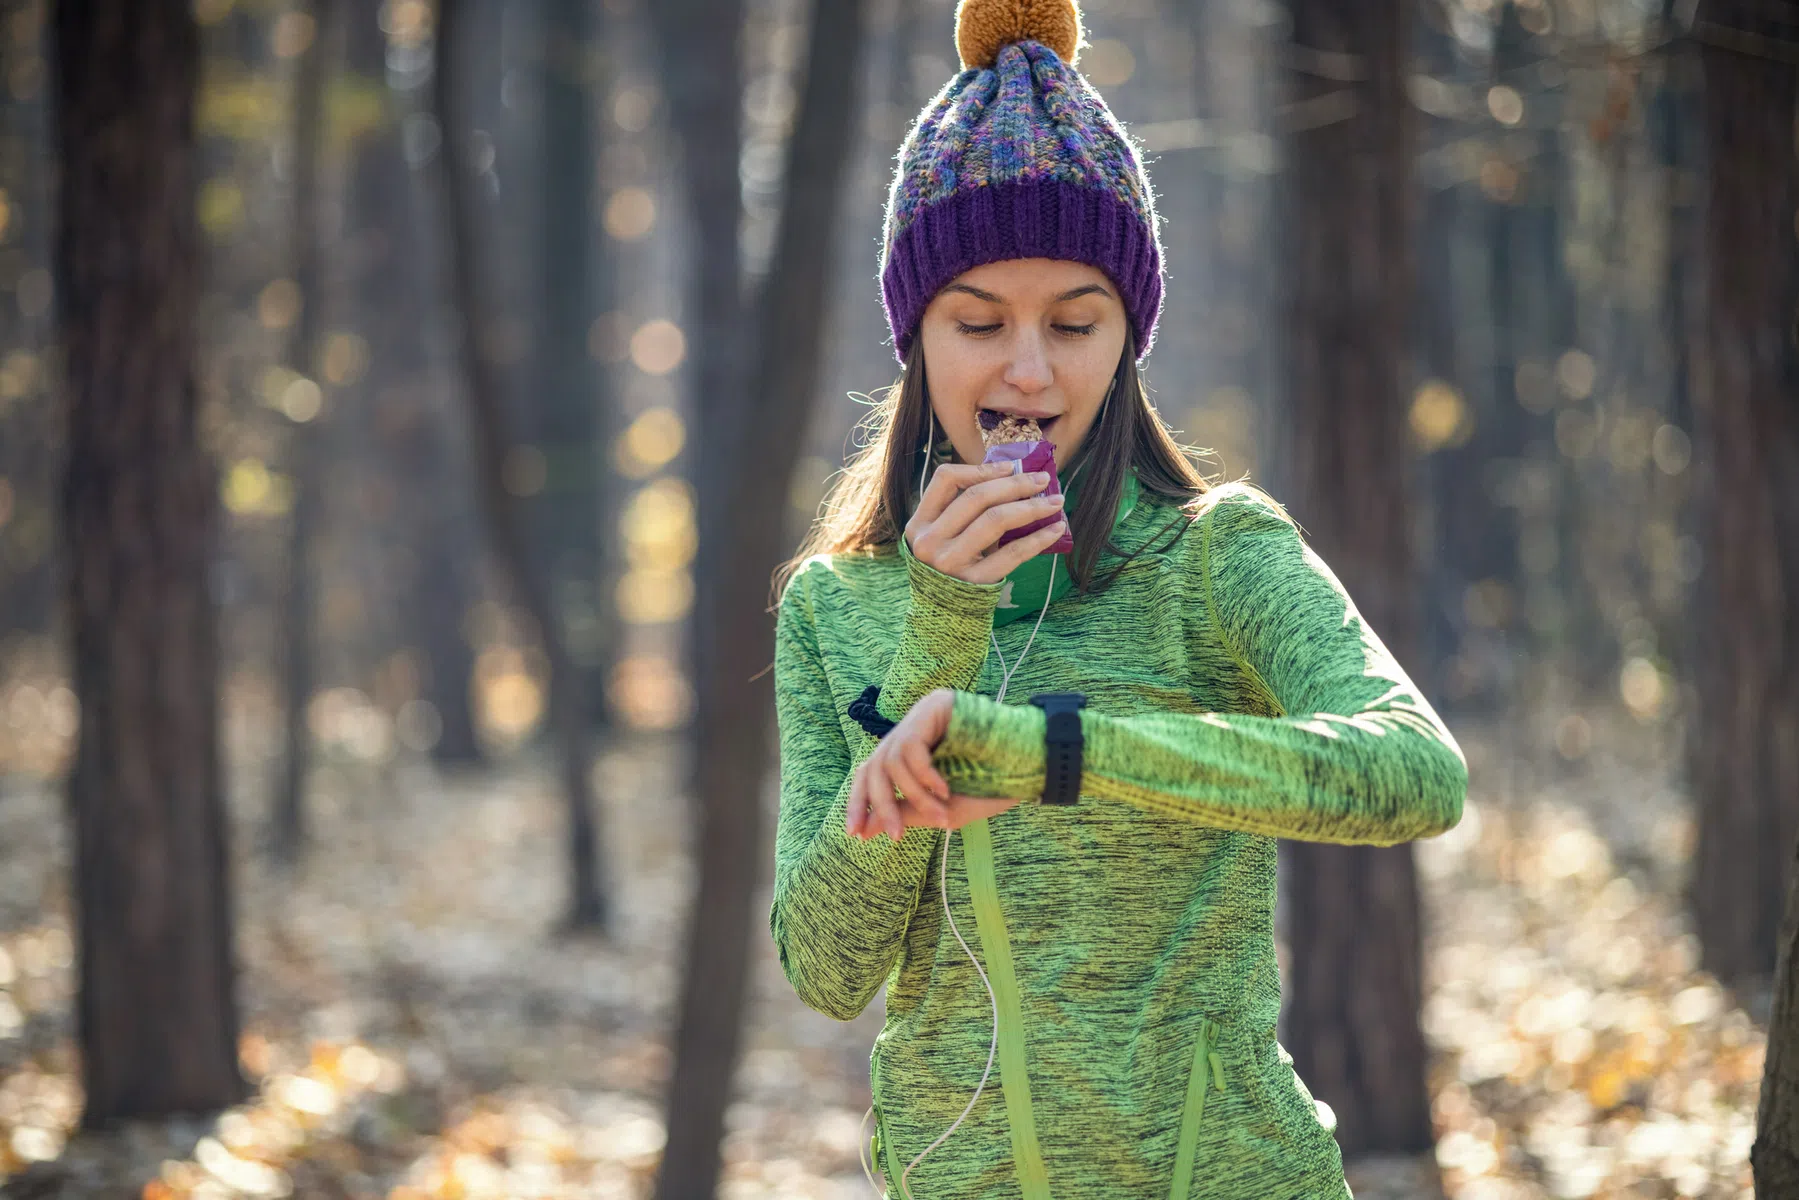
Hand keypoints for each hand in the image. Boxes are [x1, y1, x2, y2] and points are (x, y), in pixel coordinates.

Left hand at [847, 688, 1028, 840]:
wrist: (1031, 764)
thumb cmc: (989, 787)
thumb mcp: (940, 810)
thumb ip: (903, 813)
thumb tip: (864, 829)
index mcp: (908, 751)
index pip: (869, 773)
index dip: (858, 802)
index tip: (857, 834)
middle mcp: (910, 728)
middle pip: (873, 766)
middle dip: (881, 804)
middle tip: (896, 835)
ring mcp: (921, 714)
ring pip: (892, 762)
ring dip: (915, 796)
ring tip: (942, 814)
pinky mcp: (934, 705)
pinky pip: (912, 748)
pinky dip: (925, 776)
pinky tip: (945, 789)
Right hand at [904, 461, 1069, 584]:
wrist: (943, 616)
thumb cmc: (950, 566)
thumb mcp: (942, 536)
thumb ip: (963, 510)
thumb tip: (1014, 477)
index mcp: (919, 523)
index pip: (945, 479)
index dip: (981, 468)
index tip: (1011, 467)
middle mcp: (929, 542)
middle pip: (977, 497)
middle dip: (1015, 484)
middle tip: (1043, 480)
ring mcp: (950, 563)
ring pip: (996, 519)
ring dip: (1031, 507)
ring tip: (1055, 503)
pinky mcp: (975, 582)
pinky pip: (1013, 553)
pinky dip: (1039, 538)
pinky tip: (1055, 529)